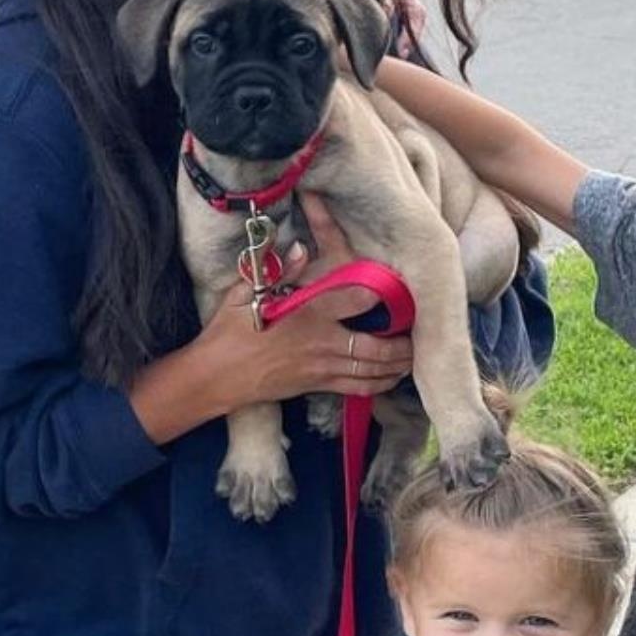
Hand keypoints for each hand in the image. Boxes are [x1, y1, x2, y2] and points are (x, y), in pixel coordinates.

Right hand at [197, 191, 414, 412]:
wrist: (216, 377)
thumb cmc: (229, 331)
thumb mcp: (245, 292)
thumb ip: (275, 269)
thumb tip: (298, 247)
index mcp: (308, 314)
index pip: (355, 300)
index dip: (380, 292)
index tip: (398, 284)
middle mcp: (322, 343)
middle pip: (376, 347)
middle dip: (402, 343)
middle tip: (419, 331)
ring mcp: (322, 369)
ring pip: (372, 370)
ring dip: (397, 364)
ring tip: (415, 354)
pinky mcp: (317, 386)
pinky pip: (358, 388)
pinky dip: (380, 384)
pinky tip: (393, 377)